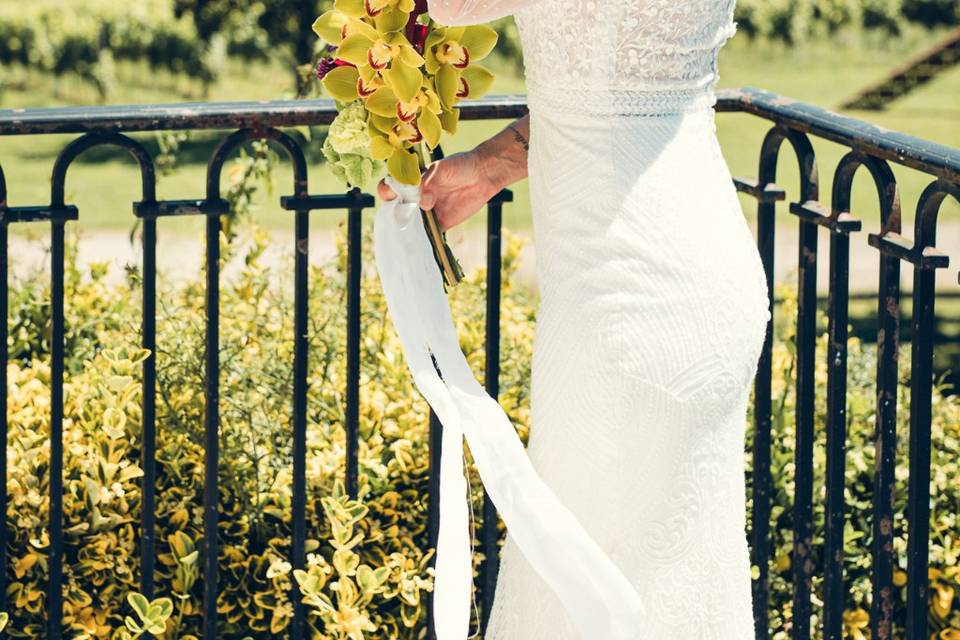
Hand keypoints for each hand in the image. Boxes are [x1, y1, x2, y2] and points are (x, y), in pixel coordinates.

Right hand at [377, 150, 496, 231]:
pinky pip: (429, 235)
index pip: (390, 187)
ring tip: (410, 234)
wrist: (483, 175)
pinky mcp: (440, 224)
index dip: (387, 192)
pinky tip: (424, 244)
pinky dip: (425, 240)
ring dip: (407, 231)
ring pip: (410, 225)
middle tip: (404, 216)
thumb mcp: (443, 168)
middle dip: (394, 216)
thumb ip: (430, 182)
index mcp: (411, 182)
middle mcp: (415, 198)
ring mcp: (427, 213)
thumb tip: (423, 203)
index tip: (392, 196)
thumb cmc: (460, 165)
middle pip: (396, 210)